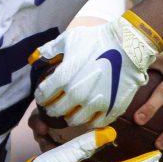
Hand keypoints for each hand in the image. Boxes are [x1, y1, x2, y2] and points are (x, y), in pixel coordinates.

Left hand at [30, 14, 160, 126]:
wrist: (128, 45)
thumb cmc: (97, 39)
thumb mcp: (69, 38)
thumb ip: (49, 50)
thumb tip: (35, 58)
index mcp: (64, 78)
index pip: (43, 95)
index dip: (41, 95)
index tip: (44, 93)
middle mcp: (77, 94)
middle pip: (56, 112)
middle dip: (51, 108)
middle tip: (54, 105)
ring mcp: (95, 104)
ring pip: (74, 121)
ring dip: (69, 116)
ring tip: (70, 110)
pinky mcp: (111, 109)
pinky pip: (96, 123)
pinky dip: (90, 120)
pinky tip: (89, 113)